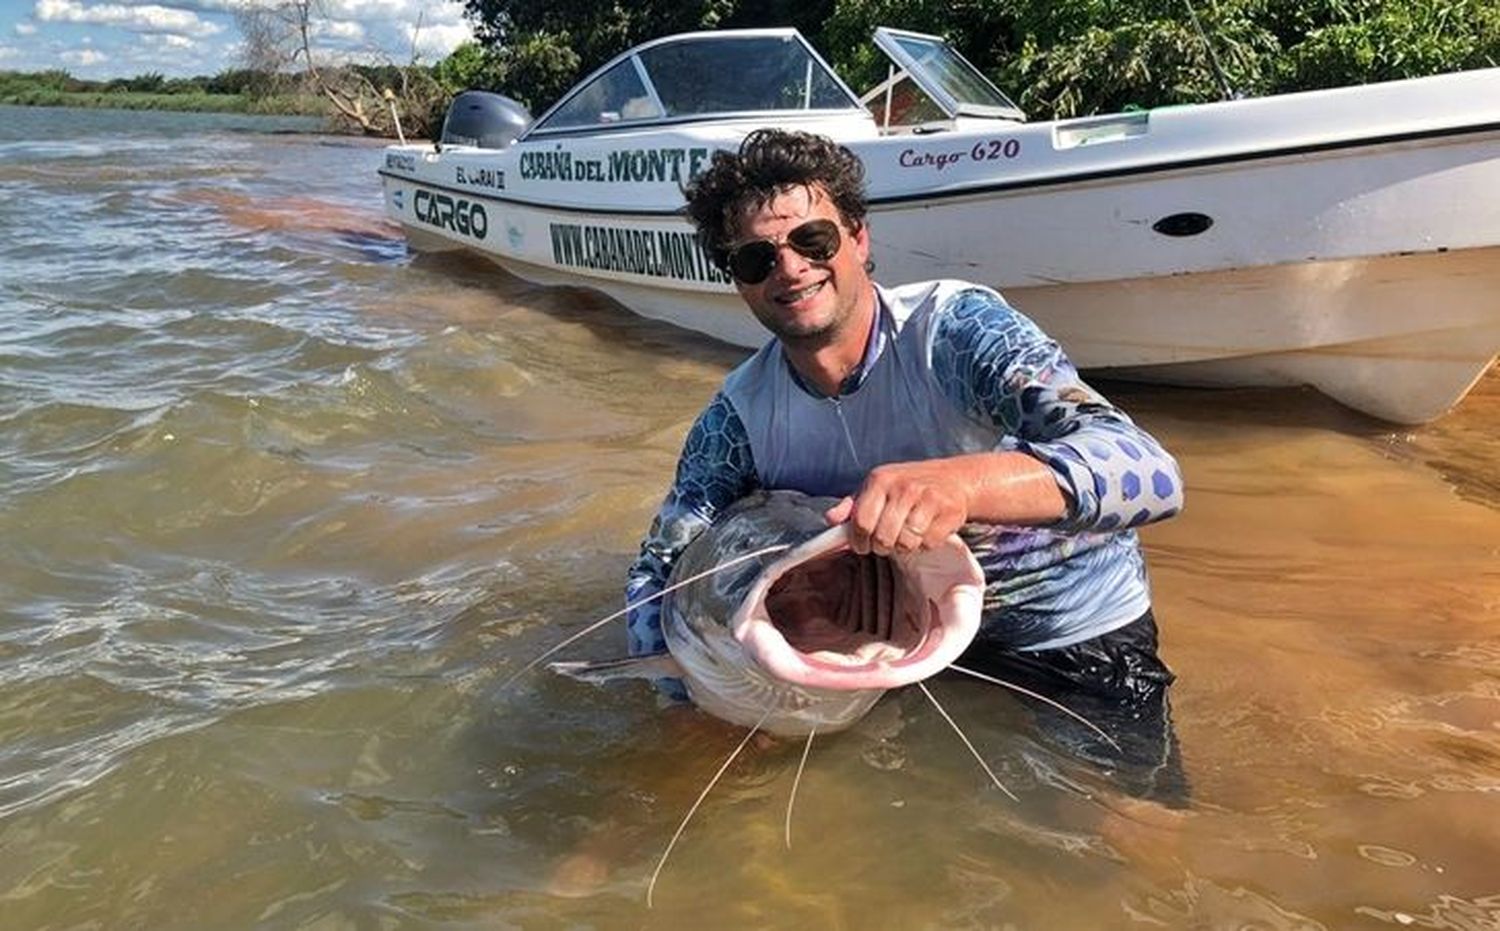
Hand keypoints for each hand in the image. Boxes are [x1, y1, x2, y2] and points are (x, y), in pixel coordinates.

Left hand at [823, 459, 971, 555]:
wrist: (954, 478)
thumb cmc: (907, 486)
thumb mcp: (875, 488)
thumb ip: (851, 505)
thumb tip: (830, 519)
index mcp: (880, 479)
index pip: (861, 521)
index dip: (859, 541)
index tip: (862, 546)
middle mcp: (904, 487)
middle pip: (883, 537)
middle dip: (881, 547)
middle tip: (886, 543)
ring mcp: (928, 498)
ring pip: (906, 543)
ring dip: (903, 547)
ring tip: (905, 537)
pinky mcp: (949, 511)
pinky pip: (928, 544)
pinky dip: (924, 545)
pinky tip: (924, 533)